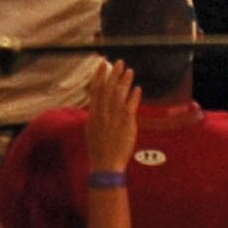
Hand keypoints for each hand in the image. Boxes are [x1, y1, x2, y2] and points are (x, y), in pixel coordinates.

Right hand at [85, 56, 140, 176]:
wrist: (106, 164)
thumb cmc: (97, 148)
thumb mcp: (90, 129)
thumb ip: (94, 114)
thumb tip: (95, 101)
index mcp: (93, 114)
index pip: (96, 90)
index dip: (100, 75)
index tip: (103, 64)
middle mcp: (104, 113)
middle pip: (109, 88)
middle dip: (114, 74)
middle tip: (119, 63)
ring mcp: (115, 117)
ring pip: (120, 94)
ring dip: (125, 81)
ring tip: (130, 71)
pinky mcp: (127, 123)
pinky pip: (131, 105)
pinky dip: (134, 95)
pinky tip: (137, 89)